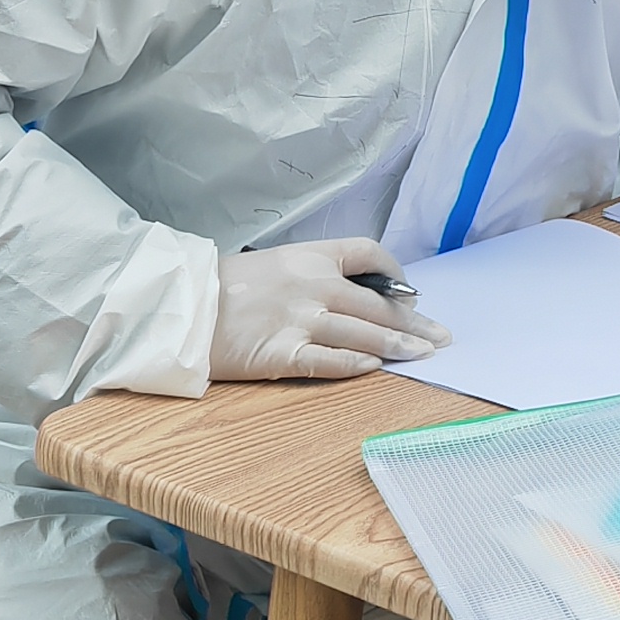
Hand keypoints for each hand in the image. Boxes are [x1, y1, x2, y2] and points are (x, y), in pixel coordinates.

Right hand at [212, 238, 448, 382]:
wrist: (179, 306)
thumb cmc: (222, 286)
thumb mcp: (274, 264)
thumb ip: (313, 274)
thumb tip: (353, 293)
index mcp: (310, 256)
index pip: (368, 252)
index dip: (395, 272)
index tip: (409, 293)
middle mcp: (311, 285)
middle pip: (377, 302)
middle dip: (413, 322)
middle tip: (440, 337)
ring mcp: (298, 320)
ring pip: (363, 332)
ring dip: (398, 345)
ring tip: (423, 355)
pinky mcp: (282, 354)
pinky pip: (330, 361)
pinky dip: (356, 364)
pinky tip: (376, 367)